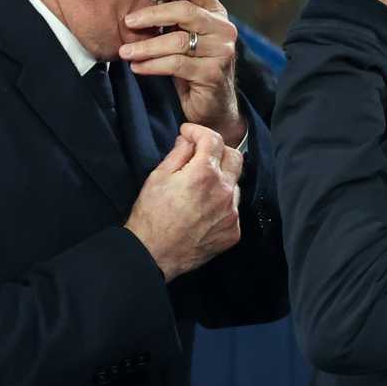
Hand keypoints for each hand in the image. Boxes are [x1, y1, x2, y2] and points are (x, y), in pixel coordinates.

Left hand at [120, 0, 245, 146]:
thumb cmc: (193, 65)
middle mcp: (223, 29)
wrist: (213, 105)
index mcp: (216, 13)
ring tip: (125, 52)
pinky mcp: (213, 74)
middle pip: (186, 11)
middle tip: (127, 21)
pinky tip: (137, 68)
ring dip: (147, 46)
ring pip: (178, 41)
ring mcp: (221, 52)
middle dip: (153, 14)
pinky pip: (177, 65)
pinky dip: (153, 65)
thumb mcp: (184, 36)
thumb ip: (172, 17)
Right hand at [124, 124, 243, 281]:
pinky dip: (221, 203)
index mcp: (205, 173)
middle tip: (199, 154)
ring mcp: (231, 213)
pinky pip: (233, 208)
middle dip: (217, 149)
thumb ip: (178, 153)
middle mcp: (224, 191)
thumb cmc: (151, 215)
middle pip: (234, 156)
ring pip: (235, 184)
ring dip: (221, 178)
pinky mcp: (233, 231)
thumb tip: (188, 140)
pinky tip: (204, 209)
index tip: (188, 133)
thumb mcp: (158, 177)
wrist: (153, 254)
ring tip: (200, 186)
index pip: (213, 139)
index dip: (198, 131)